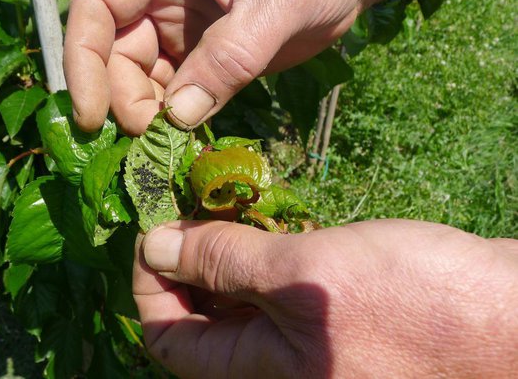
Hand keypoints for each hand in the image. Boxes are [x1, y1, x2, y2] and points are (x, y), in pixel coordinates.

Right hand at [64, 0, 404, 134]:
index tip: (91, 115)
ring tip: (170, 147)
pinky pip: (177, 94)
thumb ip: (229, 56)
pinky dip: (176, 121)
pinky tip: (187, 141)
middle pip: (114, 54)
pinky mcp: (206, 59)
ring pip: (142, 80)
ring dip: (149, 117)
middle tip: (152, 140)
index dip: (82, 60)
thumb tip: (177, 118)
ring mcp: (182, 31)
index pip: (97, 7)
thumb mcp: (277, 1)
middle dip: (124, 100)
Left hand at [133, 219, 517, 377]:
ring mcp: (310, 346)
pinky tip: (271, 218)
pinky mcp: (340, 321)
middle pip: (203, 320)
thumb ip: (224, 264)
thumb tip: (155, 247)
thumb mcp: (304, 276)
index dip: (148, 285)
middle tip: (187, 203)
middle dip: (186, 260)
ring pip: (243, 302)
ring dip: (227, 251)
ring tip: (225, 201)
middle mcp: (279, 369)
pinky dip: (268, 256)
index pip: (170, 341)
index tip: (151, 229)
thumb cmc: (413, 304)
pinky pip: (282, 293)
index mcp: (261, 375)